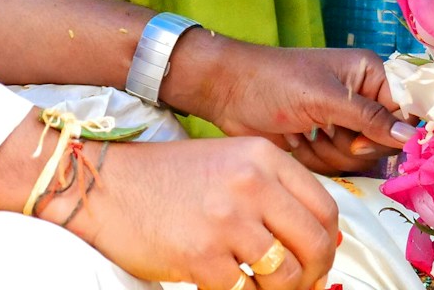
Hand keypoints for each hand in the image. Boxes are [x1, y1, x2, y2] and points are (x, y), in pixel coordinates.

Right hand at [45, 137, 339, 289]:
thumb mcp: (228, 165)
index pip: (325, 208)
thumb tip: (324, 239)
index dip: (327, 243)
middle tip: (296, 286)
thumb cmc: (167, 179)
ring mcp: (226, 220)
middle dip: (312, 275)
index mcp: (262, 156)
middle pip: (315, 244)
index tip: (316, 260)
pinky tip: (223, 283)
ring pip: (284, 276)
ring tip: (255, 286)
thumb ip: (274, 192)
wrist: (106, 186)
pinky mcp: (201, 255)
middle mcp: (250, 182)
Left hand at [164, 31, 415, 173]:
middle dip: (347, 146)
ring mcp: (343, 122)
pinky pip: (338, 167)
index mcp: (370, 74)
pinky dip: (315, 160)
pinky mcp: (325, 142)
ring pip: (359, 160)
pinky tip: (295, 143)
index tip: (353, 138)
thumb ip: (368, 118)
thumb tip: (409, 137)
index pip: (402, 115)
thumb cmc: (273, 82)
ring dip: (327, 153)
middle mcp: (362, 98)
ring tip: (303, 132)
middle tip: (320, 130)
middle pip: (381, 145)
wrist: (228, 93)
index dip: (381, 135)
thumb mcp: (323, 98)